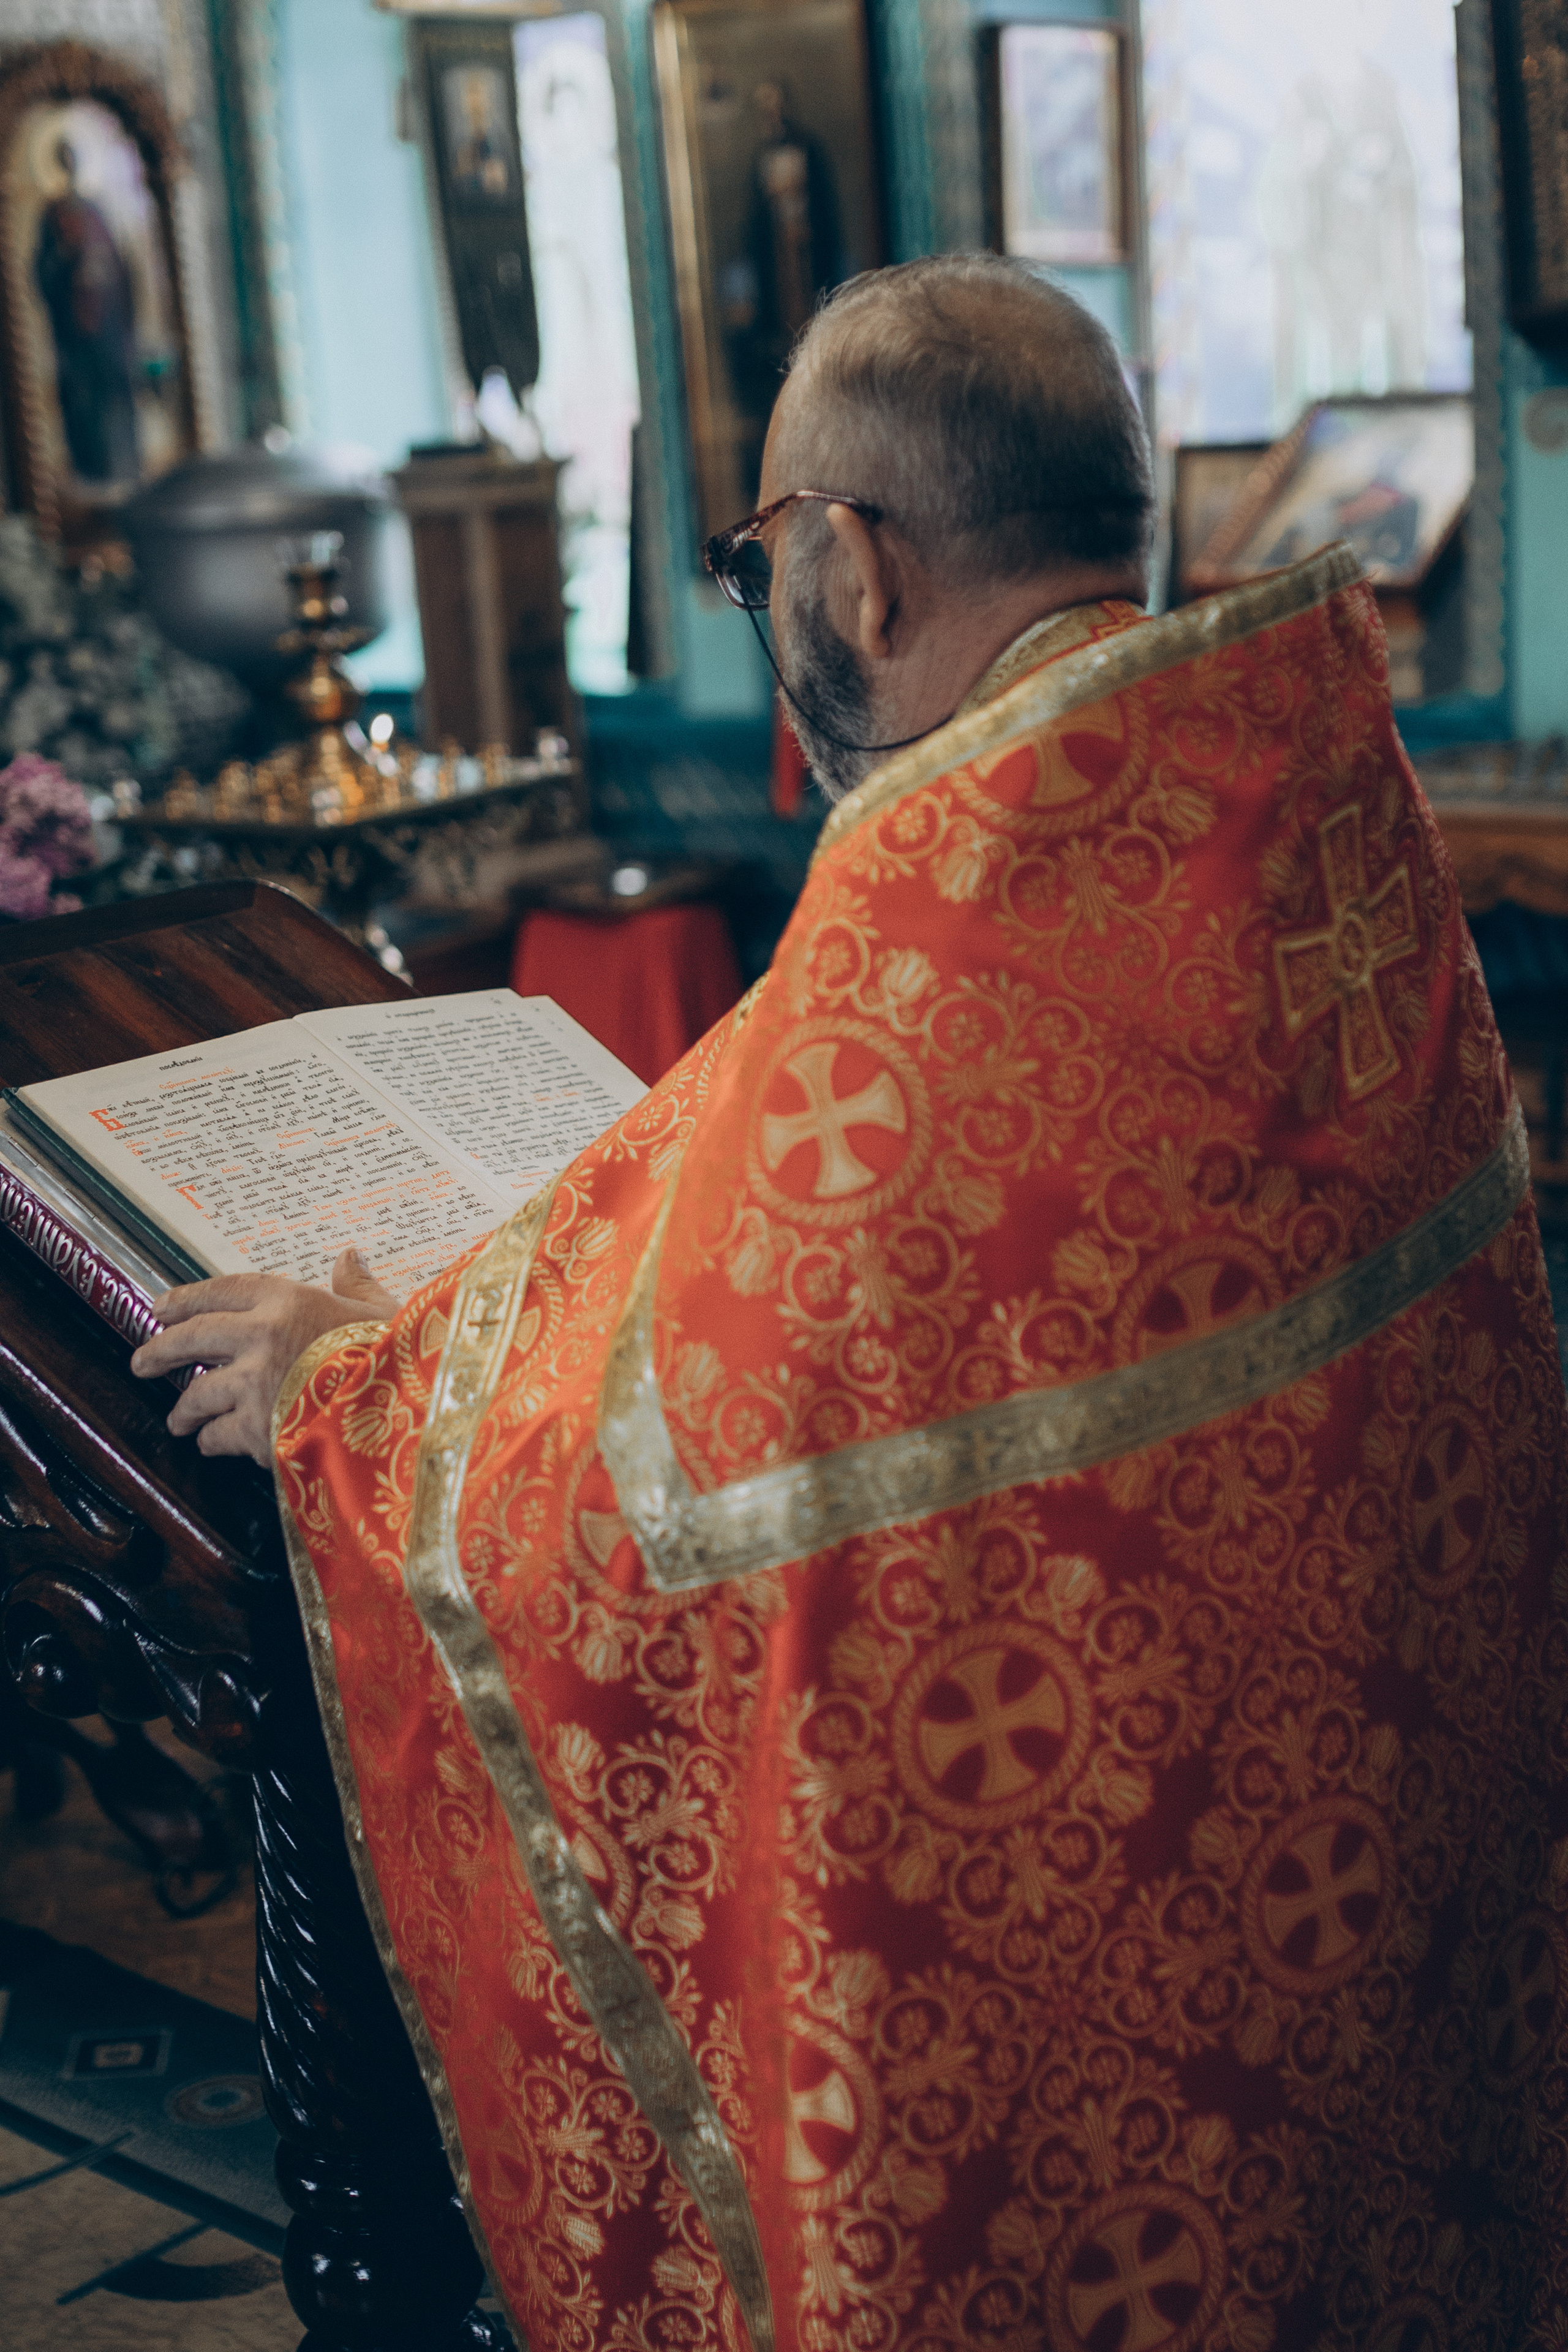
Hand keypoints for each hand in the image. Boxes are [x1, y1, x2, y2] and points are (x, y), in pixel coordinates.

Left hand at [130, 1248, 401, 1464]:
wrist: (402, 1405)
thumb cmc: (397, 1354)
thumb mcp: (383, 1310)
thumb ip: (357, 1286)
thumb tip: (349, 1256)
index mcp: (287, 1299)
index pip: (221, 1290)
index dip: (186, 1298)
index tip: (161, 1306)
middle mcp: (259, 1335)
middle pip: (192, 1338)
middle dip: (160, 1350)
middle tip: (141, 1361)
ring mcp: (253, 1382)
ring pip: (197, 1393)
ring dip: (184, 1409)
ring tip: (177, 1419)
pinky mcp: (255, 1428)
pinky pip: (218, 1435)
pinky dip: (211, 1441)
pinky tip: (210, 1444)